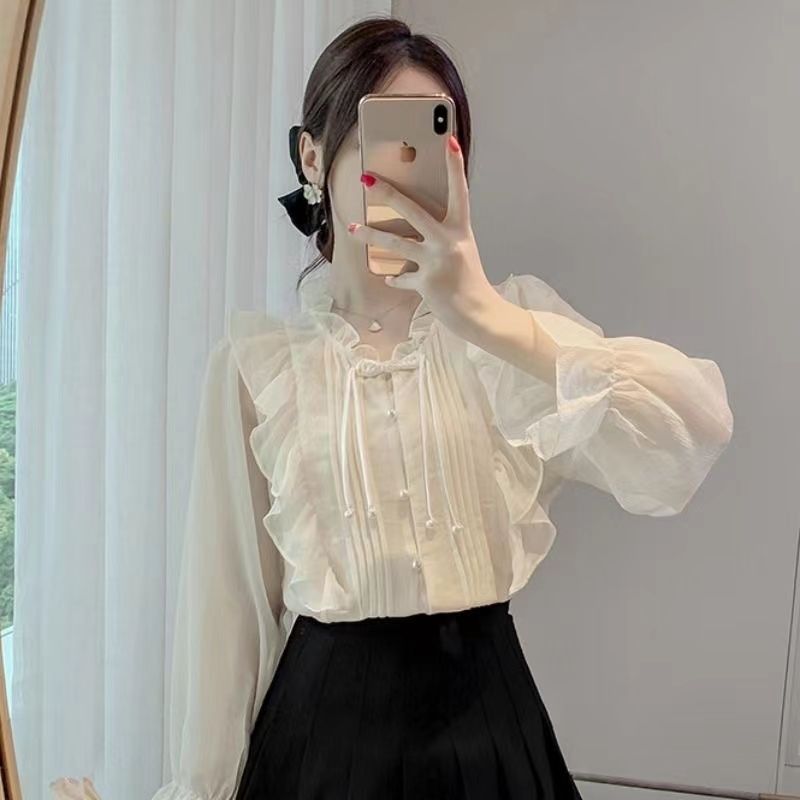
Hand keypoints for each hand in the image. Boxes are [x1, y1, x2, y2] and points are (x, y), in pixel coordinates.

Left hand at [346, 134, 500, 334]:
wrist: (479, 315)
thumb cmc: (470, 282)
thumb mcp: (462, 251)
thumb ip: (443, 236)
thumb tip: (415, 225)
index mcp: (461, 230)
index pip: (460, 191)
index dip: (455, 166)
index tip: (450, 140)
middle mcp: (448, 242)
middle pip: (413, 210)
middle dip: (387, 193)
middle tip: (367, 179)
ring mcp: (436, 262)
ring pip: (395, 243)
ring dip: (370, 236)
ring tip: (352, 228)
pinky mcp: (425, 283)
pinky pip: (401, 277)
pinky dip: (395, 278)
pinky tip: (389, 277)